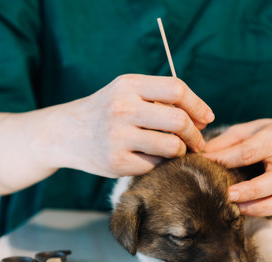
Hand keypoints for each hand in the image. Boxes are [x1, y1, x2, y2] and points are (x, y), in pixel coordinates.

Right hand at [55, 74, 213, 177]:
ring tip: (177, 150)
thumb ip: (161, 99)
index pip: (176, 90)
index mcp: (128, 85)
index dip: (198, 105)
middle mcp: (122, 108)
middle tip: (197, 142)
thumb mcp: (127, 92)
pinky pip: (155, 165)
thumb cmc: (107, 111)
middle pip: (178, 121)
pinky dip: (161, 163)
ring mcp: (118, 137)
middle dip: (195, 134)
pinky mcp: (116, 162)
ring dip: (181, 151)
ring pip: (172, 147)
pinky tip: (153, 158)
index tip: (206, 118)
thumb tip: (201, 118)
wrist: (65, 133)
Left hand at [203, 120, 271, 216]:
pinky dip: (264, 211)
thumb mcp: (248, 129)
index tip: (204, 162)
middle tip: (227, 194)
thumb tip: (202, 154)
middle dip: (250, 190)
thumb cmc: (267, 136)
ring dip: (258, 206)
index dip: (225, 158)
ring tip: (235, 207)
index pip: (249, 151)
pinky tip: (244, 210)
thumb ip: (226, 141)